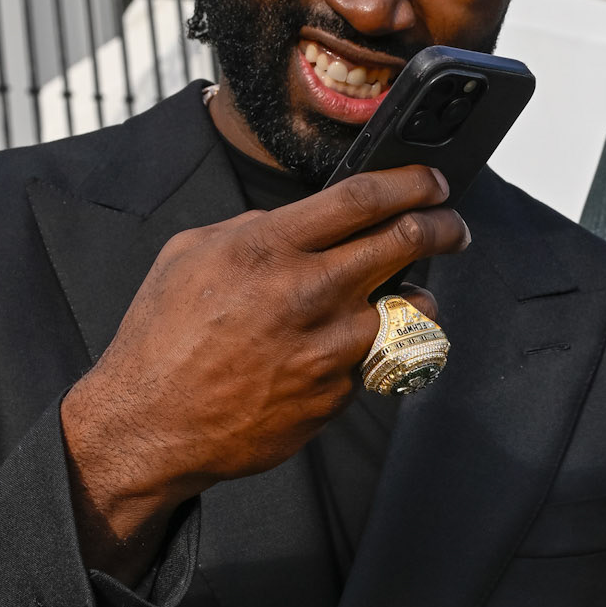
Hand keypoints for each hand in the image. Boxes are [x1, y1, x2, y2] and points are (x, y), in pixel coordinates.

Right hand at [61, 164, 466, 580]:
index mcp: (267, 248)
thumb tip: (300, 221)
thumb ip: (254, 230)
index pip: (362, 199)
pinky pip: (375, 359)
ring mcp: (329, 348)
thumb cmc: (162, 340)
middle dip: (443, 228)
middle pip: (404, 243)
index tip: (432, 182)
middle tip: (453, 227)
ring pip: (408, 309)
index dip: (410, 183)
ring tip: (404, 297)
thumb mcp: (191, 256)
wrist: (152, 425)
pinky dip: (370, 350)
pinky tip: (340, 352)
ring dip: (415, 299)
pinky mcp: (338, 394)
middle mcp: (306, 293)